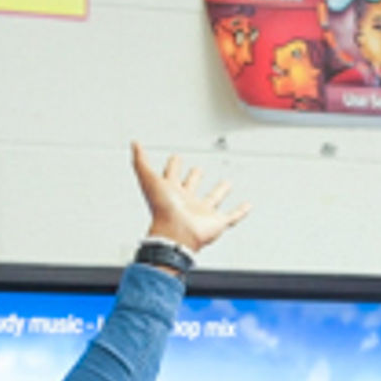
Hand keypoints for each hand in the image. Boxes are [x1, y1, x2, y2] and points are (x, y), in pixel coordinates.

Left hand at [132, 145, 251, 255]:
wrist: (175, 235)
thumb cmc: (162, 211)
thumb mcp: (148, 180)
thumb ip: (141, 162)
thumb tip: (134, 144)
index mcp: (171, 193)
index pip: (171, 176)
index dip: (173, 166)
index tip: (176, 157)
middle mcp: (186, 203)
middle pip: (191, 187)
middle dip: (194, 178)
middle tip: (198, 170)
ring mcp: (202, 213)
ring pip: (212, 200)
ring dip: (219, 192)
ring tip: (226, 184)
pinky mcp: (216, 223)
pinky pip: (231, 217)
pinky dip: (240, 212)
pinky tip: (247, 205)